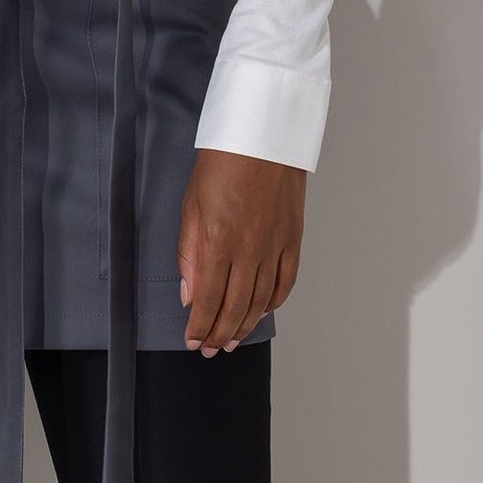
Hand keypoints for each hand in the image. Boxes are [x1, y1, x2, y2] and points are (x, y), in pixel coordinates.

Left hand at [177, 147, 304, 354]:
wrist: (262, 133)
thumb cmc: (222, 161)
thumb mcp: (190, 204)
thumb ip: (189, 252)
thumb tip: (189, 293)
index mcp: (218, 242)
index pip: (207, 301)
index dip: (200, 328)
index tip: (193, 341)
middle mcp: (248, 251)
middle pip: (234, 308)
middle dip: (220, 335)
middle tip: (212, 349)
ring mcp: (274, 247)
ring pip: (260, 302)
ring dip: (245, 325)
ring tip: (233, 339)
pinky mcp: (293, 239)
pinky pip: (285, 282)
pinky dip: (273, 303)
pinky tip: (262, 310)